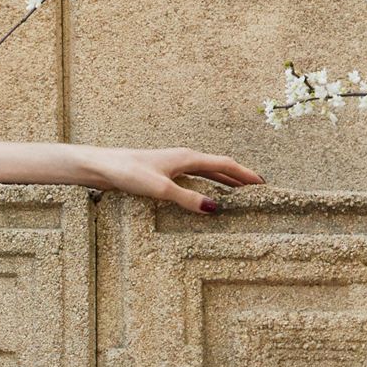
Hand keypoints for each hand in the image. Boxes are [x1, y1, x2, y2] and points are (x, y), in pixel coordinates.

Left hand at [82, 146, 264, 215]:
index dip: (245, 174)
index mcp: (188, 158)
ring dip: (223, 182)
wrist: (103, 167)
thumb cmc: (129, 172)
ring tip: (237, 193)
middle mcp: (184, 159)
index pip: (225, 165)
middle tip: (256, 190)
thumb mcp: (161, 189)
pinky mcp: (163, 174)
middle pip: (218, 168)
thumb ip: (187, 199)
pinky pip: (193, 179)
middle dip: (238, 178)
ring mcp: (173, 165)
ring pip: (206, 173)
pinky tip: (204, 195)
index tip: (263, 183)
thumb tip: (215, 209)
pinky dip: (206, 186)